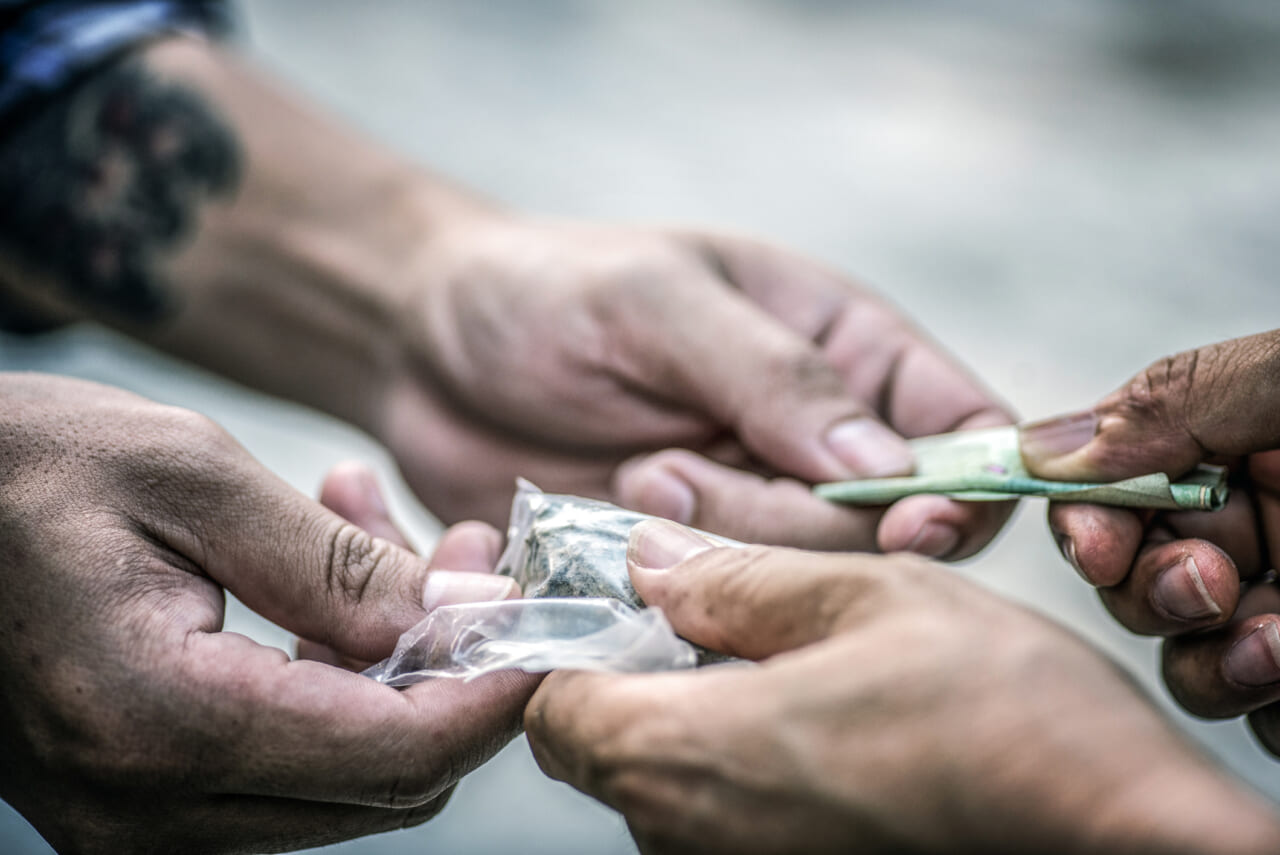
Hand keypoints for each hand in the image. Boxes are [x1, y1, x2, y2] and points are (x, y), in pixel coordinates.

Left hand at [0, 38, 1011, 558]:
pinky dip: (668, 604)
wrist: (422, 348)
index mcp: (840, 352)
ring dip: (715, 558)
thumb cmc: (541, 291)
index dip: (963, 487)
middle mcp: (807, 444)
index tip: (913, 524)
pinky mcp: (681, 572)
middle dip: (780, 521)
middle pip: (878, 534)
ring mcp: (745, 516)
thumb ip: (772, 374)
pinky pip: (714, 618)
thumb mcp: (656, 300)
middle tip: (661, 473)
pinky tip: (602, 557)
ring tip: (622, 487)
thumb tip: (891, 468)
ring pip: (797, 587)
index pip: (960, 429)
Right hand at [0, 374, 534, 853]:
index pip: (396, 753)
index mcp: (160, 723)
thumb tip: (468, 617)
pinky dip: (332, 678)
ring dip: (391, 663)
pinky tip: (324, 582)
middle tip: (462, 552)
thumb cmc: (26, 466)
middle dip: (451, 667)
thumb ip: (339, 564)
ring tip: (379, 533)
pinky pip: (288, 761)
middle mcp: (146, 806)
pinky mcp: (142, 796)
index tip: (542, 622)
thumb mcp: (195, 481)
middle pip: (386, 778)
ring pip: (347, 772)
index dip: (493, 692)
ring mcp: (138, 818)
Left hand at [525, 521, 1279, 854]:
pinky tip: (819, 722)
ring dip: (692, 721)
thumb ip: (738, 579)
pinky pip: (721, 820)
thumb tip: (652, 558)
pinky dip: (739, 767)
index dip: (577, 643)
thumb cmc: (1010, 723)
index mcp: (686, 755)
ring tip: (783, 662)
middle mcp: (691, 835)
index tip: (623, 600)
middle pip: (600, 750)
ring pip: (661, 788)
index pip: (553, 707)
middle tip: (712, 618)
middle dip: (632, 678)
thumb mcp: (868, 598)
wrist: (1120, 836)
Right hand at [1020, 330, 1279, 752]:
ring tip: (1277, 646)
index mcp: (1234, 446)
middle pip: (1133, 584)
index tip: (1105, 550)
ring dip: (1210, 664)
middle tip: (1208, 587)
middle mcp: (1251, 529)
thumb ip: (1179, 399)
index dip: (1091, 526)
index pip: (1112, 494)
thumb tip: (1043, 445)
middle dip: (1152, 594)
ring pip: (1188, 662)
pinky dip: (1262, 709)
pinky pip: (1256, 716)